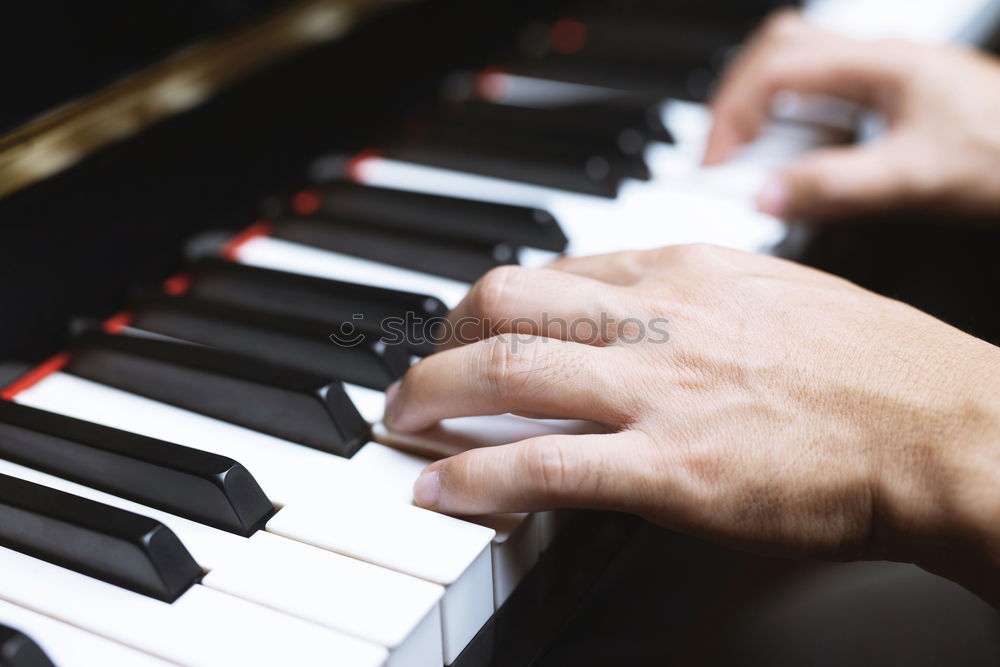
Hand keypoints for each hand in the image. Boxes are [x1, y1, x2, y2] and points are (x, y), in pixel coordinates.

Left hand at [384, 245, 999, 599]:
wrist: (942, 429)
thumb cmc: (871, 368)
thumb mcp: (771, 295)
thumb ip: (690, 300)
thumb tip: (627, 316)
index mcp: (686, 269)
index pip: (554, 269)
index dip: (493, 304)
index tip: (470, 329)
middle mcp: (660, 316)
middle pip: (507, 301)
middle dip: (443, 336)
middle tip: (423, 371)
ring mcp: (659, 389)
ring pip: (505, 368)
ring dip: (433, 394)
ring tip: (405, 420)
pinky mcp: (670, 466)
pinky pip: (539, 460)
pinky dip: (474, 473)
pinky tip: (442, 488)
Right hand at [704, 10, 999, 221]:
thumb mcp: (914, 178)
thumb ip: (836, 187)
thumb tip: (765, 195)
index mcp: (878, 65)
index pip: (775, 70)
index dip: (732, 115)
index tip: (714, 163)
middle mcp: (879, 61)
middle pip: (780, 49)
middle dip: (737, 97)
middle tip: (722, 150)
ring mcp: (890, 76)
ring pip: (803, 65)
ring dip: (765, 102)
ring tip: (750, 151)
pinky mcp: (899, 100)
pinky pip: (829, 93)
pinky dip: (796, 120)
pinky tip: (800, 154)